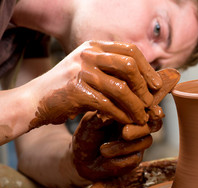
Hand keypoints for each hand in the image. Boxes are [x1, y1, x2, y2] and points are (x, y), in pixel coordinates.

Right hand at [29, 40, 161, 129]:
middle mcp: (88, 55)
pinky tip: (127, 122)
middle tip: (150, 102)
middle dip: (143, 86)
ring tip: (142, 117)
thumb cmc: (67, 89)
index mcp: (94, 47)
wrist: (34, 101)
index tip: (156, 85)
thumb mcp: (90, 72)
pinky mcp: (76, 90)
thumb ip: (112, 72)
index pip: (130, 50)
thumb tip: (146, 82)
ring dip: (135, 106)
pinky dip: (121, 115)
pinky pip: (108, 104)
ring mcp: (81, 71)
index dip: (148, 68)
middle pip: (129, 65)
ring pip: (121, 88)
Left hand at [71, 111, 152, 180]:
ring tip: (103, 150)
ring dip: (124, 146)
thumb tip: (119, 109)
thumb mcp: (91, 121)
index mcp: (130, 112)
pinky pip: (135, 158)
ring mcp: (138, 143)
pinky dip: (118, 158)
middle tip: (124, 133)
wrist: (80, 159)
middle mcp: (138, 126)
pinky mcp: (135, 159)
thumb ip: (105, 114)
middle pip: (155, 124)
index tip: (150, 112)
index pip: (148, 107)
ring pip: (146, 141)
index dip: (153, 109)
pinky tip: (105, 156)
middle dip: (141, 128)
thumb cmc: (87, 135)